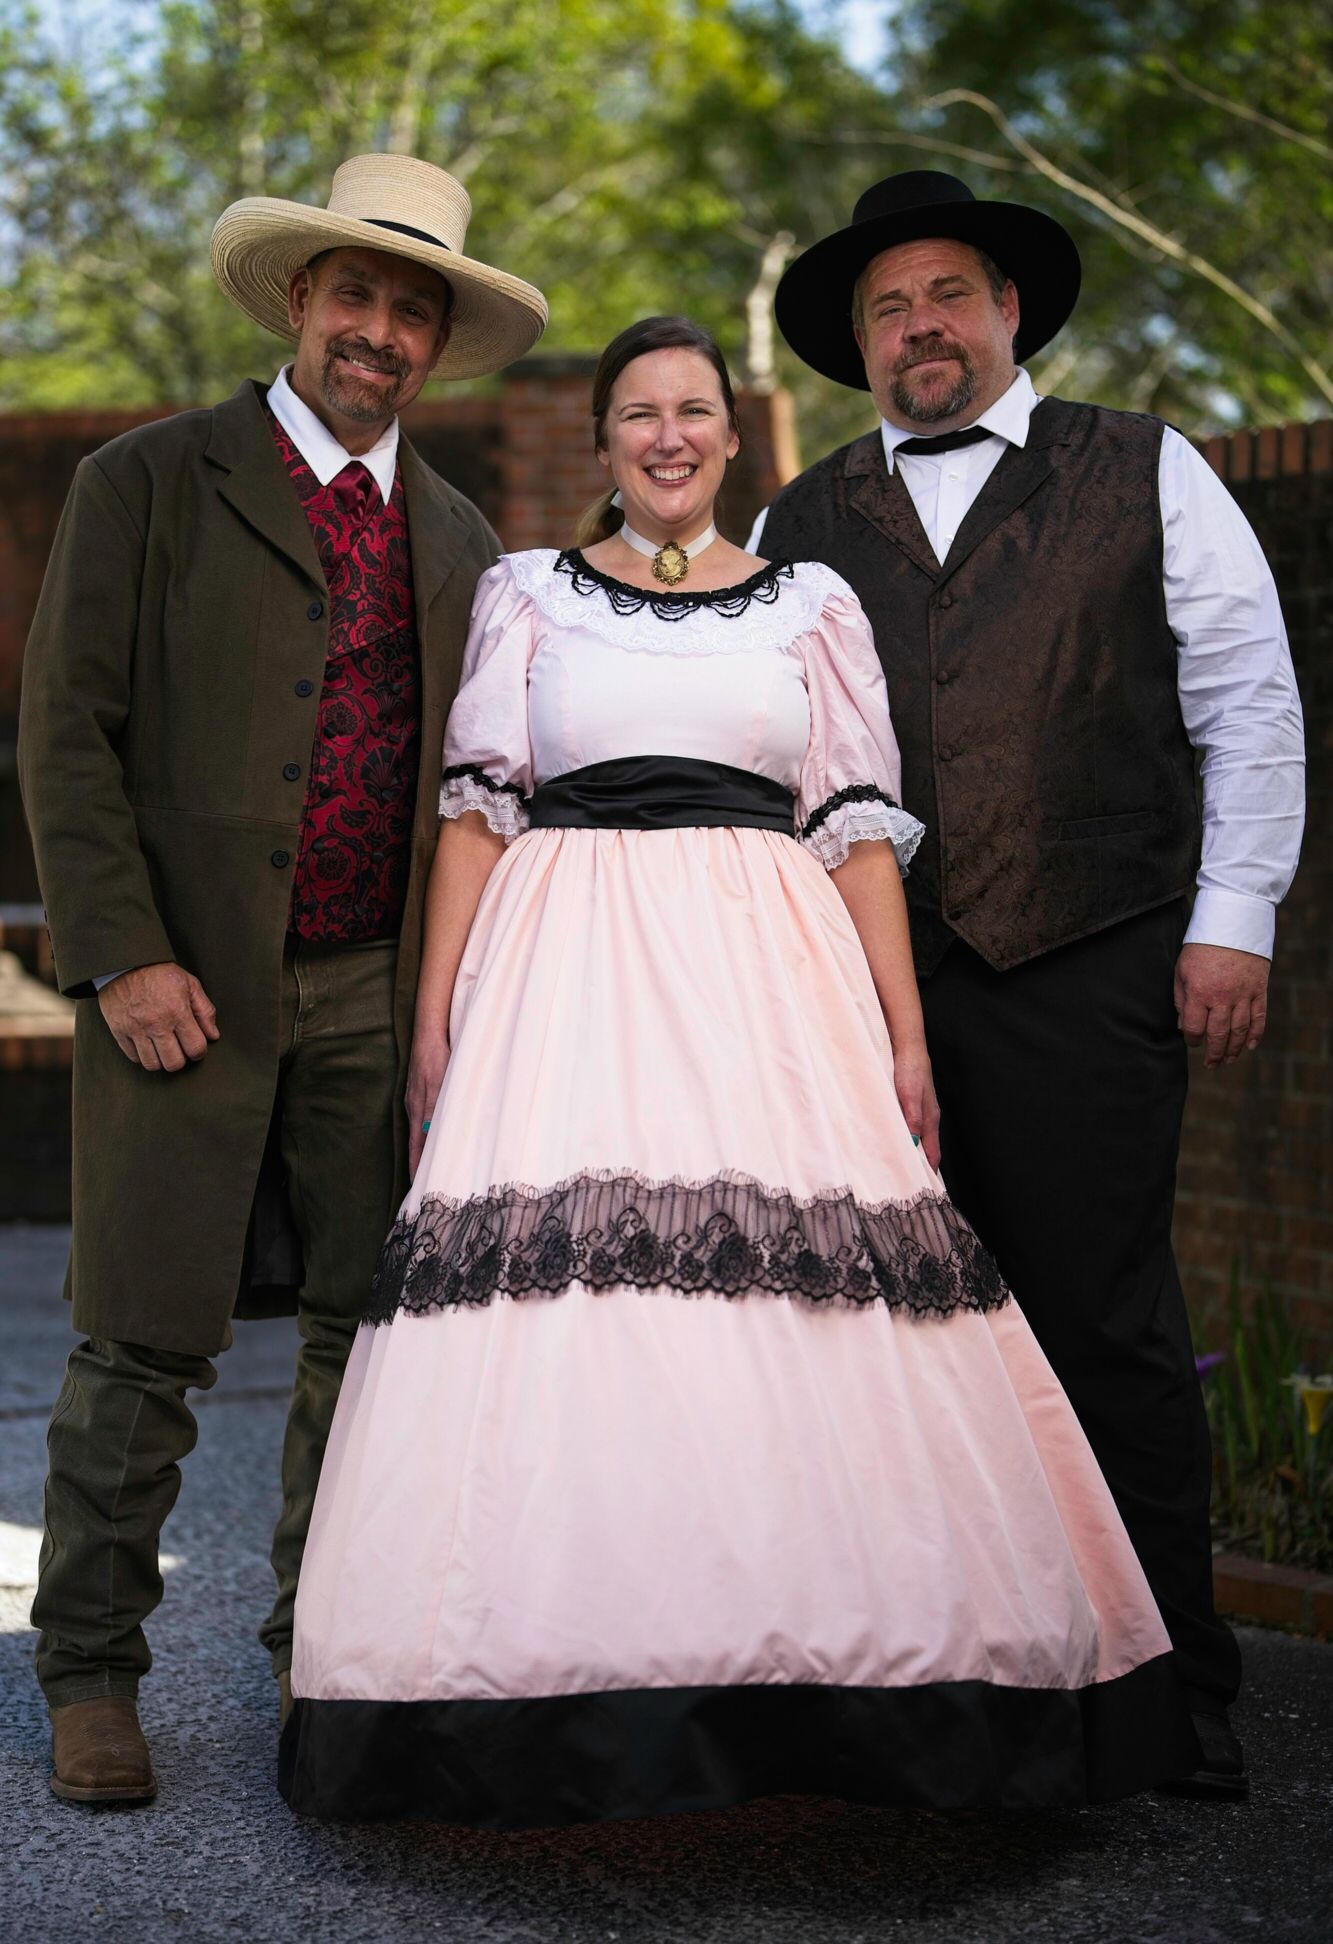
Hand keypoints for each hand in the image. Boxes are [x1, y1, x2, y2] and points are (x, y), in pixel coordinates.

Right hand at [98, 961, 219, 1070]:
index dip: (199, 1052)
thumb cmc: (159, 973)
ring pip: (152, 1065)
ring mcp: (136, 1029)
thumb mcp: (189, 984)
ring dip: (161, 1061)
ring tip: (163, 1049)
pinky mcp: (119, 1031)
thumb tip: (213, 1035)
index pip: (195, 1048)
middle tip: (180, 1049)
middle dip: (181, 1059)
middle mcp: (156, 1024)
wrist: (125, 963)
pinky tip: (148, 1044)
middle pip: (174, 1063)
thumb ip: (205, 1011)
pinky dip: (142, 1056)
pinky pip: (133, 1057)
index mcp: (177, 1012)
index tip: (196, 1047)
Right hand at [406, 1030, 448, 1176]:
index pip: (416, 1147)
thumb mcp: (439, 1083)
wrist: (429, 1031)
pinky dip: (425, 1133)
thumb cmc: (436, 1055)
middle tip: (421, 1186)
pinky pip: (422, 1118)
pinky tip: (430, 1135)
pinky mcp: (420, 1090)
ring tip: (426, 1168)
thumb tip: (429, 1135)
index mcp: (418, 1109)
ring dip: (422, 1150)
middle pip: (415, 1142)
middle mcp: (414, 1107)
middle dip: (418, 1164)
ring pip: (419, 1131)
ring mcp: (416, 1098)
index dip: (418, 1167)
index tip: (417, 1188)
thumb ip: (434, 1109)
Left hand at [893, 1038, 941, 1171]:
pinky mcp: (912, 1105)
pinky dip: (905, 1139)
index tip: (922, 1190)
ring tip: (900, 1169)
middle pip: (926, 1149)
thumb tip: (913, 1143)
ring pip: (918, 1139)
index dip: (930, 1171)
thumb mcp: (909, 1095)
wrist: (908, 1048)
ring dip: (911, 1153)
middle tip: (908, 1184)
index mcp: (930, 1119)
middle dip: (920, 1167)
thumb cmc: (911, 1069)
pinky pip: (910, 1128)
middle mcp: (928, 1118)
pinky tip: (895, 1142)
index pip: (933, 1153)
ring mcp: (921, 1112)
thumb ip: (913, 1118)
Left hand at [1174, 943, 1269, 1068]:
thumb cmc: (1202, 948)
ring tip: (1228, 1060)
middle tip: (1211, 1064)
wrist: (1232, 925)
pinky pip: (1259, 1018)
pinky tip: (1250, 1046)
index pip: (1195, 1028)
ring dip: (1234, 1049)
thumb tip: (1183, 1026)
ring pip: (1240, 1031)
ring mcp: (1243, 995)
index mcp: (1199, 992)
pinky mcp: (1259, 990)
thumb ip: (1181, 999)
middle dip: (1213, 1053)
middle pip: (1218, 1034)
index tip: (1192, 1042)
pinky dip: (1256, 1035)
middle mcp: (1222, 997)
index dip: (1192, 1040)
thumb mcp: (1182, 970)